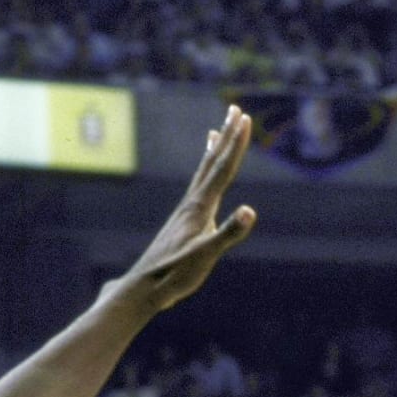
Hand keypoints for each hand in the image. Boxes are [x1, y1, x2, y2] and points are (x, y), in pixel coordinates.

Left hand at [112, 107, 256, 315]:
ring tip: (216, 131)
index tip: (245, 118)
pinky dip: (204, 176)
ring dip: (213, 151)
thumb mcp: (206, 256)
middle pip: (213, 162)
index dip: (236, 143)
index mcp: (201, 207)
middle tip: (236, 111)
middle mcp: (193, 202)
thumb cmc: (176, 273)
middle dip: (227, 136)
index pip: (223, 168)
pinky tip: (206, 182)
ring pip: (203, 173)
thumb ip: (228, 233)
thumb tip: (250, 211)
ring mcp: (187, 211)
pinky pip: (198, 189)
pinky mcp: (185, 222)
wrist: (146, 286)